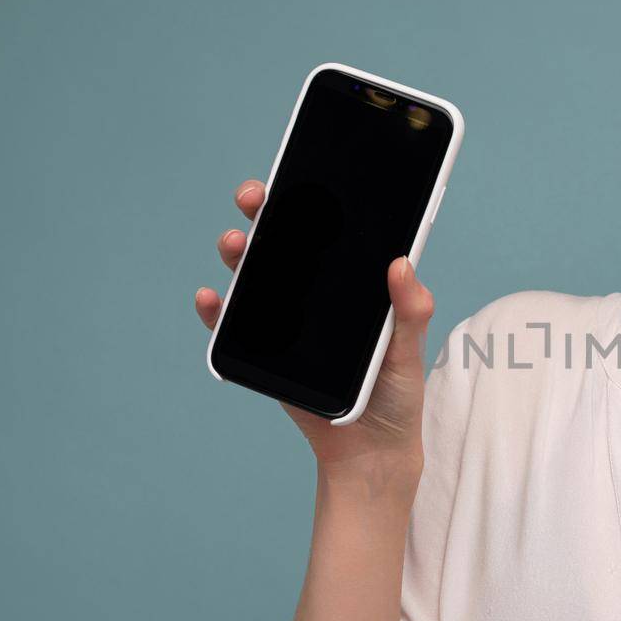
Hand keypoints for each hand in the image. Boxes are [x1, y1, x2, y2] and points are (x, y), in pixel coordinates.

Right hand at [196, 179, 436, 475]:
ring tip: (235, 243)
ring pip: (255, 274)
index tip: (303, 170)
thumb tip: (401, 263)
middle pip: (285, 241)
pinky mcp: (265, 352)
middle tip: (257, 197)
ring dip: (239, 253)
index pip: (329, 229)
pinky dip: (216, 310)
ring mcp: (286, 320)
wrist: (371, 451)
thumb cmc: (395, 394)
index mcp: (352, 281)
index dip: (313, 197)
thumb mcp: (409, 350)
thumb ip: (410, 310)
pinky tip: (211, 297)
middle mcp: (315, 292)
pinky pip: (233, 326)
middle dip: (266, 211)